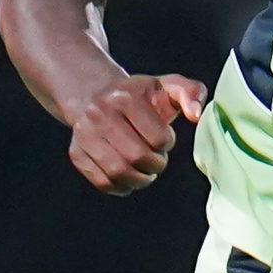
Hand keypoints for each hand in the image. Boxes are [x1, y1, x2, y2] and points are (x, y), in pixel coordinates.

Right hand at [69, 73, 206, 193]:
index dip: (167, 144)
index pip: (157, 137)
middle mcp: (100, 114)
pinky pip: (103, 182)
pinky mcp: (77, 154)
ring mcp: (84, 135)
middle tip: (157, 159)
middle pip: (136, 157)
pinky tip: (129, 176)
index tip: (164, 139)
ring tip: (145, 171)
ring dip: (140, 179)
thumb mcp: (167, 86)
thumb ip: (191, 92)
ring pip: (118, 173)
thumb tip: (195, 115)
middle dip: (155, 164)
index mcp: (125, 97)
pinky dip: (122, 186)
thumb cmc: (139, 97)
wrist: (95, 95)